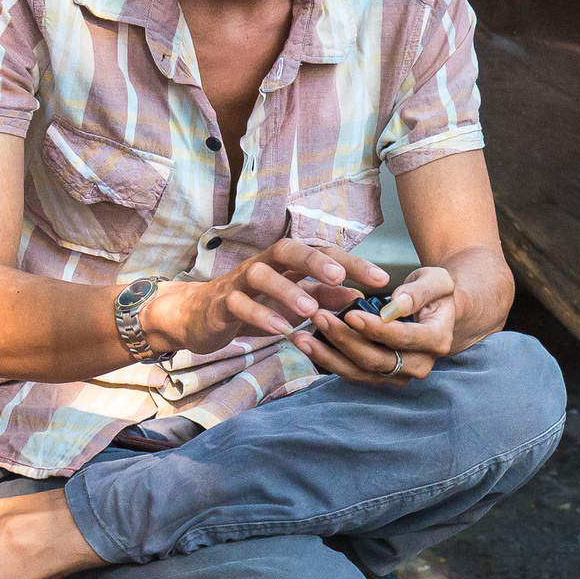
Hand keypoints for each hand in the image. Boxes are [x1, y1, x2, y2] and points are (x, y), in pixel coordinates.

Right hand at [143, 238, 386, 355]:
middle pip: (289, 249)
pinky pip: (239, 305)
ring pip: (261, 274)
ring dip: (287, 289)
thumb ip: (324, 299)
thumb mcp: (292, 303)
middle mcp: (263, 264)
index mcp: (285, 263)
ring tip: (310, 308)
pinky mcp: (221, 303)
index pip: (322, 252)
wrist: (198, 317)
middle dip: (316, 261)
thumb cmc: (253, 306)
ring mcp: (239, 282)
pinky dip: (260, 315)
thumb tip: (360, 298)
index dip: (352, 263)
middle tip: (341, 278)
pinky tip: (280, 329)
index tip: (382, 280)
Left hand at [292, 265, 459, 386]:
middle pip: (376, 360)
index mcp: (436, 340)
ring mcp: (399, 374)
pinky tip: (307, 344)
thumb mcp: (436, 281)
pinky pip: (351, 372)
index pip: (401, 338)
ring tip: (301, 336)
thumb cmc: (434, 292)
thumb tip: (396, 305)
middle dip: (344, 340)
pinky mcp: (380, 376)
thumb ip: (419, 291)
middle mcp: (419, 365)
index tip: (350, 314)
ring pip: (359, 372)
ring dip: (328, 355)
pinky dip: (328, 359)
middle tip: (318, 316)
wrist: (436, 310)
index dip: (374, 329)